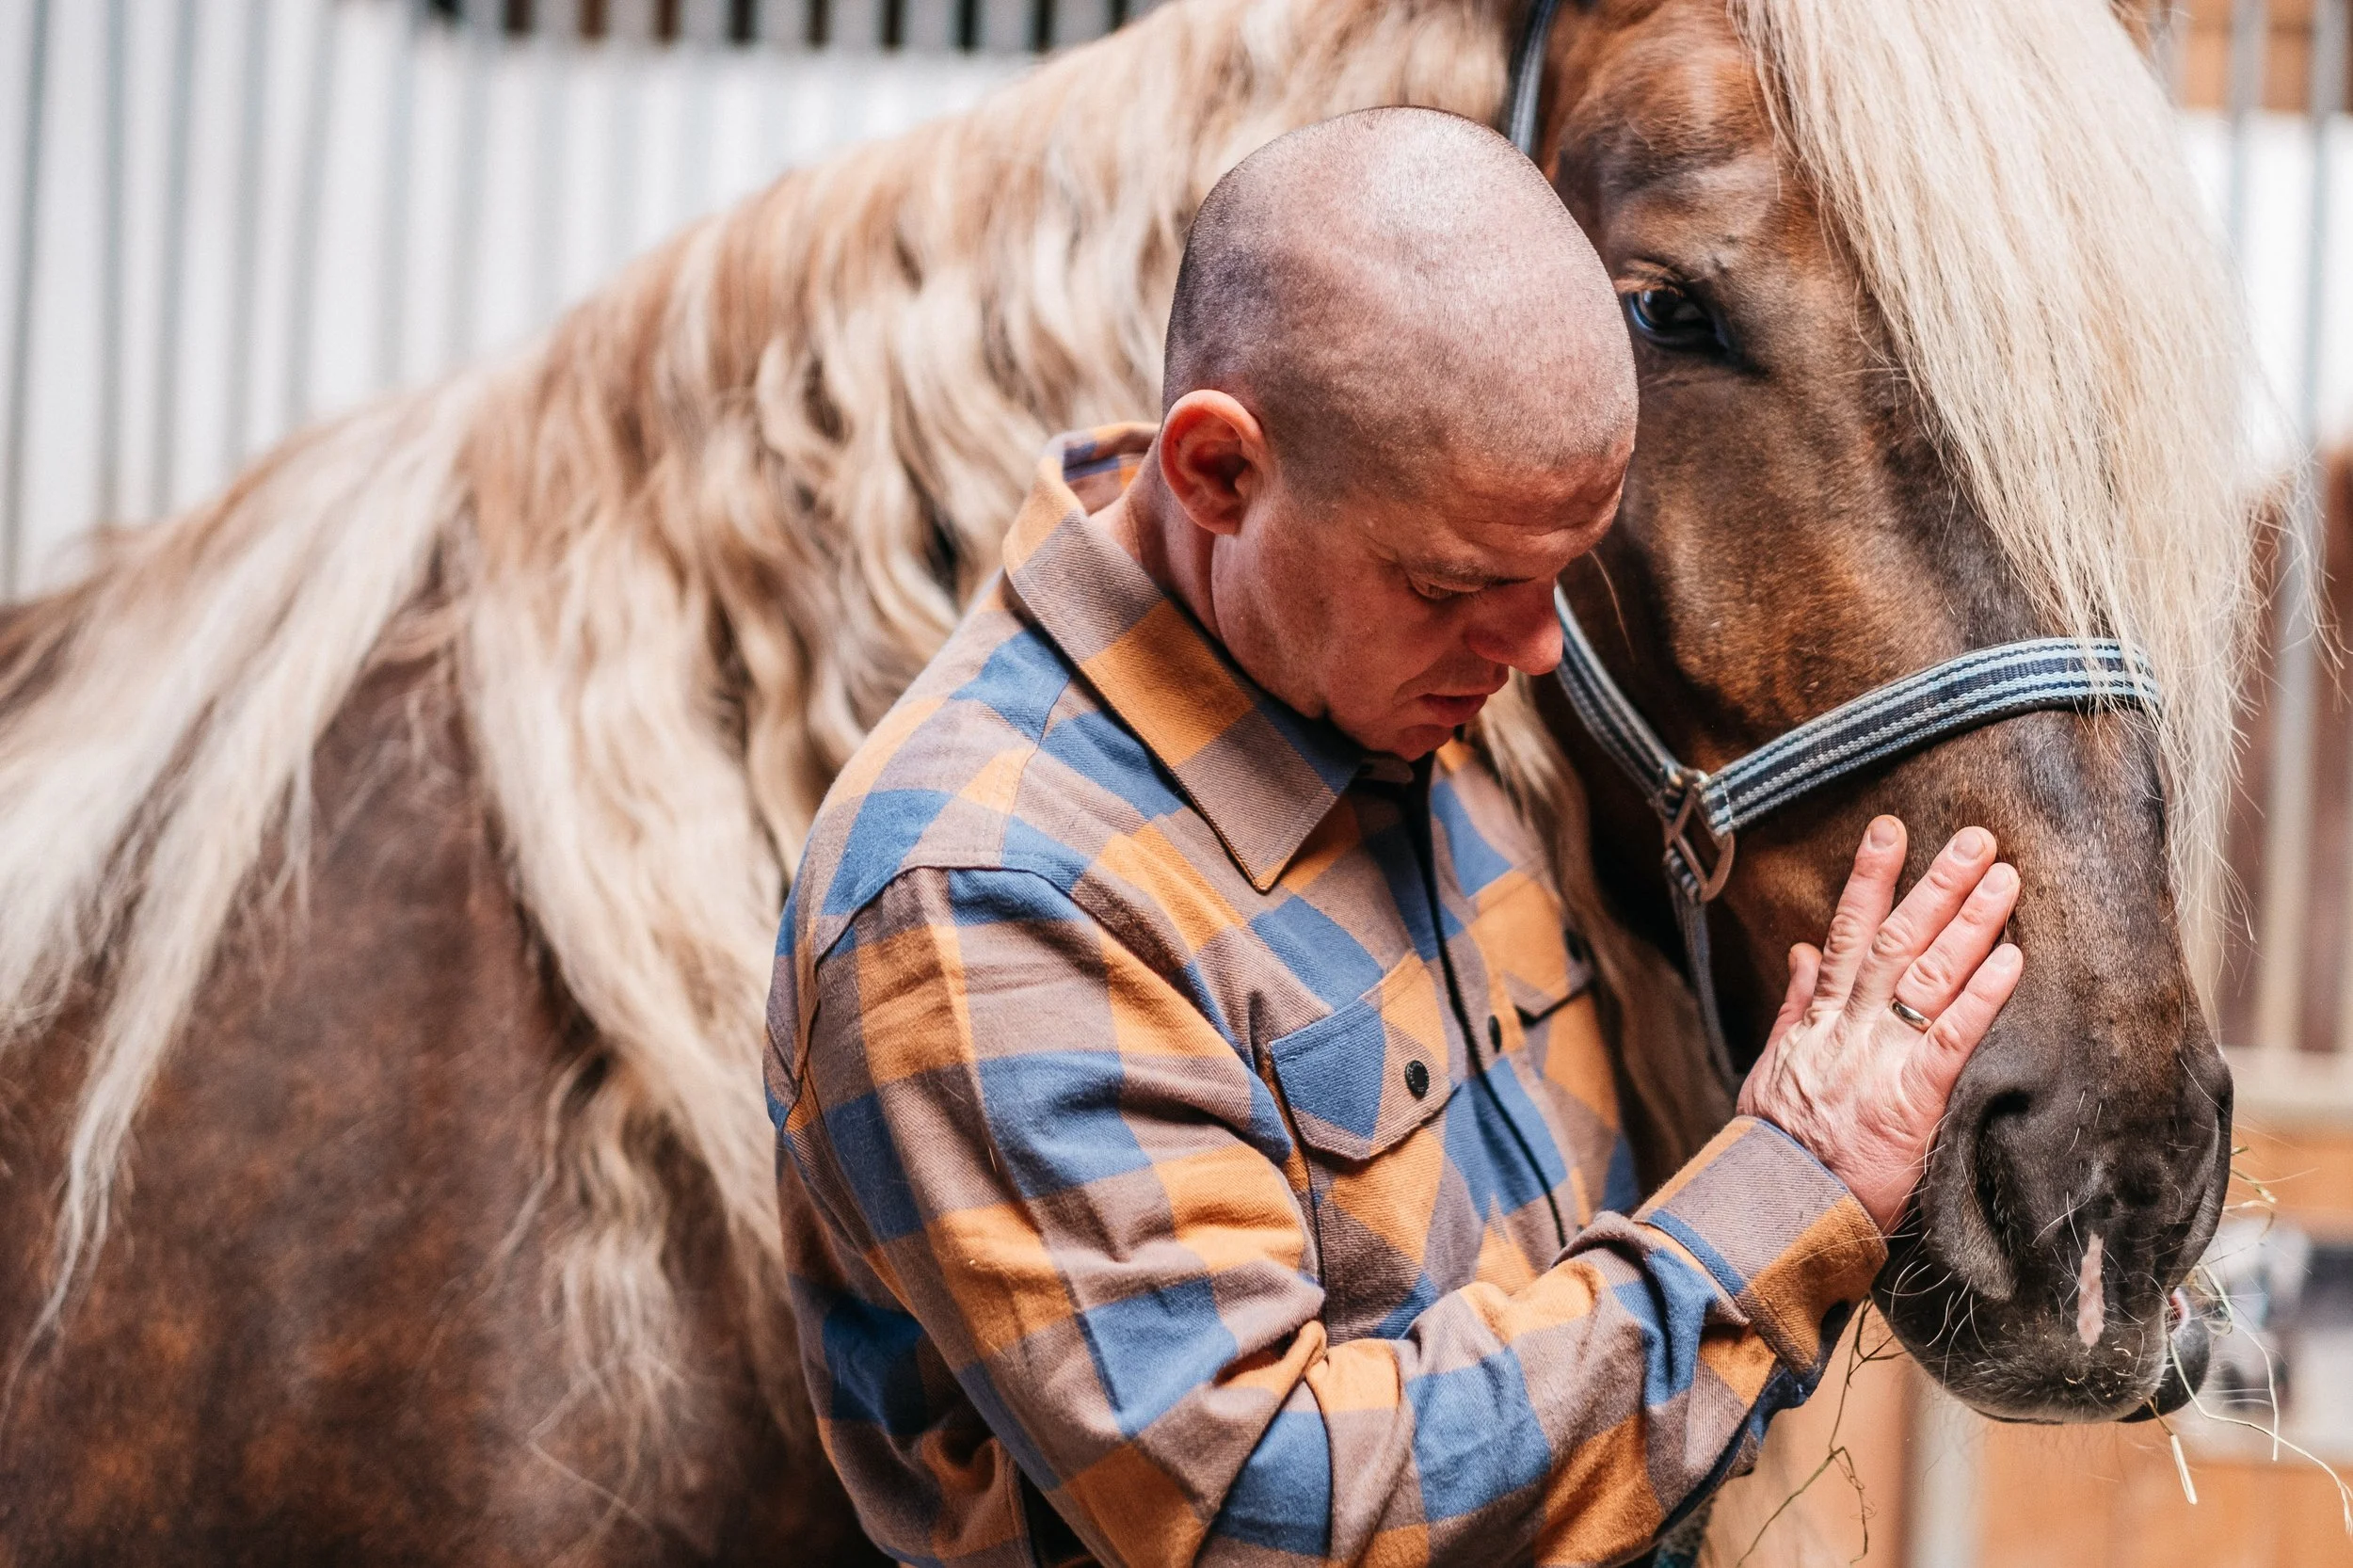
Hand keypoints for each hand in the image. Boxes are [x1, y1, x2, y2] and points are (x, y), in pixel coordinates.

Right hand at [1738, 816, 2022, 1234]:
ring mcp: (1880, 1059)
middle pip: (1896, 941)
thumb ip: (1794, 1006)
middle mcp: (1849, 1027)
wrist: (1775, 1205)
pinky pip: (1950, 1037)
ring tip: (2003, 878)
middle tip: (1977, 839)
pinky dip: (1980, 996)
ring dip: (1967, 922)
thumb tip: (1801, 951)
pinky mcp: (1911, 1099)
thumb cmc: (1775, 1146)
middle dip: (1936, 885)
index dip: (1870, 879)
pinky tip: (2009, 959)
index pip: (1846, 934)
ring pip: (1926, 975)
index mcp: (1818, 1020)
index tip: (1892, 831)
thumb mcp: (1772, 1067)